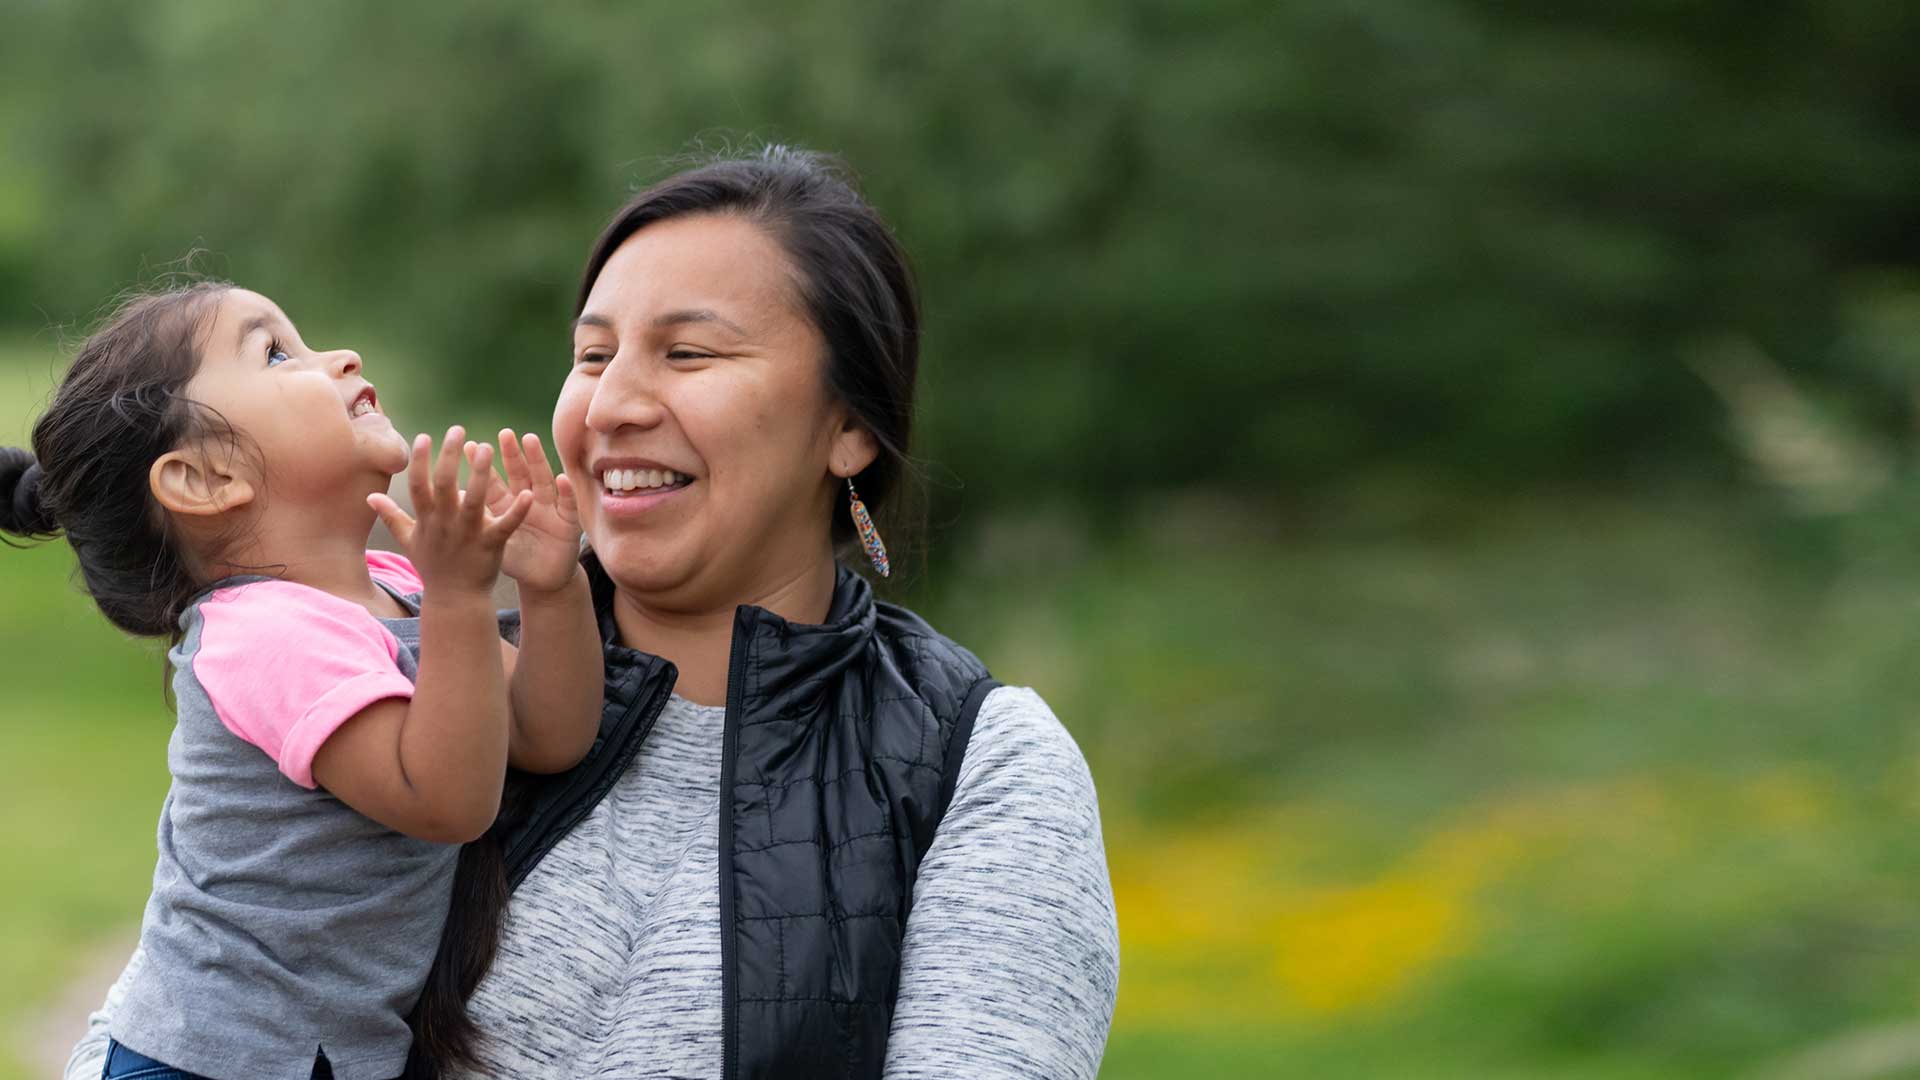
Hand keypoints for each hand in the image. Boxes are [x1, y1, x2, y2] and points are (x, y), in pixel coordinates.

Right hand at [367, 425, 533, 596]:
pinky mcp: (491, 545)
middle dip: (449, 456)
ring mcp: (468, 535)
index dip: (421, 461)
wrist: (455, 601)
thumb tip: (369, 496)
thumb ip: (392, 517)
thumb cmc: (433, 568)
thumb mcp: (409, 542)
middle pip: (443, 485)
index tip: (425, 435)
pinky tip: (527, 493)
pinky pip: (505, 525)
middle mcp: (445, 524)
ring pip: (473, 500)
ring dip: (479, 473)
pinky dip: (517, 510)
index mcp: (427, 520)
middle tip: (458, 429)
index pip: (419, 486)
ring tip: (488, 447)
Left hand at [476, 428, 582, 594]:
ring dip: (537, 461)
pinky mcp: (568, 525)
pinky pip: (568, 506)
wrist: (543, 581)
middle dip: (512, 454)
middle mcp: (528, 502)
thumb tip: (446, 502)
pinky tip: (561, 479)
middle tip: (503, 434)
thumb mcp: (491, 540)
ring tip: (530, 440)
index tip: (471, 445)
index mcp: (506, 507)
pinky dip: (566, 493)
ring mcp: (549, 511)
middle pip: (519, 474)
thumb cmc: (515, 561)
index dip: (483, 465)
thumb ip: (474, 521)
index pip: (493, 482)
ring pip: (543, 481)